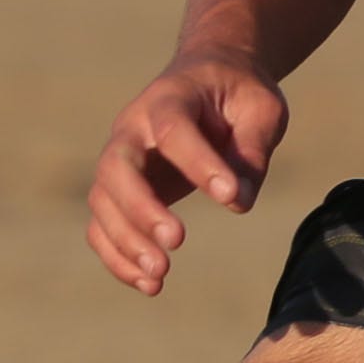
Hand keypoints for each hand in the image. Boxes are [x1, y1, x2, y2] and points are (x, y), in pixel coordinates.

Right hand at [85, 55, 289, 296]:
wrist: (208, 78)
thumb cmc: (238, 93)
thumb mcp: (261, 108)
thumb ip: (252, 149)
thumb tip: (238, 201)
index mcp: (170, 97)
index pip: (175, 128)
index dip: (199, 163)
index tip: (231, 198)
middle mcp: (133, 127)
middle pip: (117, 167)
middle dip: (141, 208)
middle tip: (176, 241)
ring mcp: (120, 158)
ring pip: (102, 201)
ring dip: (125, 241)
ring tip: (160, 277)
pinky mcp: (119, 190)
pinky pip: (102, 225)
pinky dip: (117, 257)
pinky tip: (149, 285)